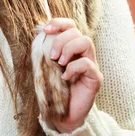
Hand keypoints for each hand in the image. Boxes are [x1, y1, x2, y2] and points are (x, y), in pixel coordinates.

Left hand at [43, 18, 102, 132]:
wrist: (60, 112)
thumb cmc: (52, 87)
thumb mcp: (44, 64)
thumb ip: (43, 49)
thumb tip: (38, 31)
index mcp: (70, 47)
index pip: (70, 25)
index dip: (59, 23)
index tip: (46, 30)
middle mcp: (83, 53)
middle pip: (76, 32)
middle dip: (60, 41)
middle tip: (51, 57)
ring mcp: (91, 64)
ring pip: (86, 41)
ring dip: (68, 49)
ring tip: (59, 63)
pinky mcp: (96, 78)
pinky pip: (87, 64)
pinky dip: (73, 68)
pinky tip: (65, 77)